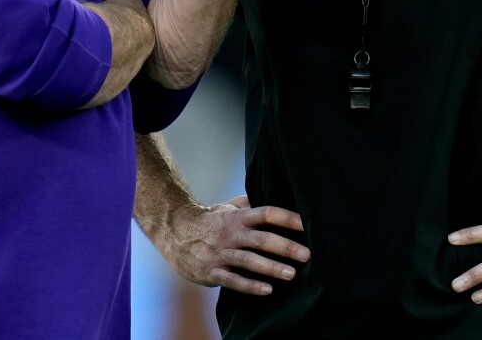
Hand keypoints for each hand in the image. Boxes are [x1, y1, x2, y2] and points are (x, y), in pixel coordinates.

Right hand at [159, 195, 308, 294]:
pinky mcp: (210, 271)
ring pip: (248, 260)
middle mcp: (231, 233)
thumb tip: (271, 191)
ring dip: (271, 267)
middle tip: (308, 255)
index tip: (308, 224)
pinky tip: (267, 290)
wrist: (173, 233)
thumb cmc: (209, 220)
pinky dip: (249, 286)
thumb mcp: (227, 208)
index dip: (288, 218)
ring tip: (291, 274)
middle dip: (285, 247)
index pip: (267, 213)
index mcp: (238, 217)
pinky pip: (232, 280)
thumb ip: (249, 203)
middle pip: (261, 239)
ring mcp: (220, 253)